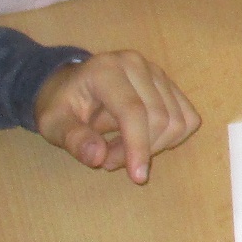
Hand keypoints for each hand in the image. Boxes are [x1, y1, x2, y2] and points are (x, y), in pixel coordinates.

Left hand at [33, 51, 199, 183]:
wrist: (71, 86)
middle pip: (159, 118)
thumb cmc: (62, 106)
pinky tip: (144, 140)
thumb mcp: (54, 124)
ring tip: (121, 150)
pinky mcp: (169, 84)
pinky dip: (170, 139)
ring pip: (178, 121)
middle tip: (109, 160)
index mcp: (106, 70)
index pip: (134, 110)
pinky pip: (187, 119)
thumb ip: (73, 139)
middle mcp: (136, 64)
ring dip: (154, 147)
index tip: (137, 177)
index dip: (138, 146)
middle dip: (139, 150)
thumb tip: (98, 157)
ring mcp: (157, 72)